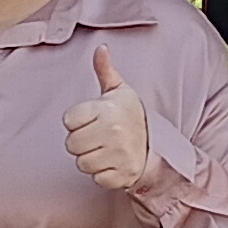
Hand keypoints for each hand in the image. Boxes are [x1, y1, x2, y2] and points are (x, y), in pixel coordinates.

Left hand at [62, 45, 151, 193]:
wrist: (158, 144)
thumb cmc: (132, 116)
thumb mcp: (119, 91)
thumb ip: (105, 71)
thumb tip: (100, 48)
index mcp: (107, 110)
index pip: (68, 120)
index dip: (76, 121)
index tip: (89, 120)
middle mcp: (113, 132)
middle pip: (71, 144)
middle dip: (80, 141)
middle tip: (96, 137)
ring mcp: (118, 155)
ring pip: (81, 163)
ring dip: (90, 159)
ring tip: (104, 150)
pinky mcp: (122, 175)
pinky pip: (97, 178)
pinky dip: (102, 174)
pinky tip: (111, 163)